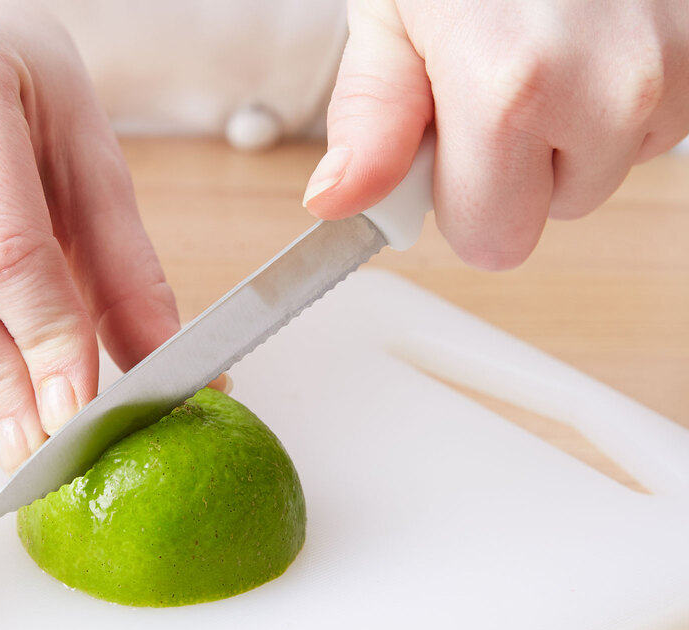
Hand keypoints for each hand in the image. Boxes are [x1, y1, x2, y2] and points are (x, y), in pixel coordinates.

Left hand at [304, 0, 688, 268]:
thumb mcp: (391, 13)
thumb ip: (370, 120)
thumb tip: (338, 201)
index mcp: (511, 92)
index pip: (493, 243)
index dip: (464, 201)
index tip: (451, 144)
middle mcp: (610, 87)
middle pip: (557, 211)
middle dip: (521, 166)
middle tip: (501, 74)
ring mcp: (674, 64)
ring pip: (614, 163)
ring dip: (578, 123)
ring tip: (554, 34)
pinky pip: (662, 118)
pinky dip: (627, 89)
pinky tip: (599, 28)